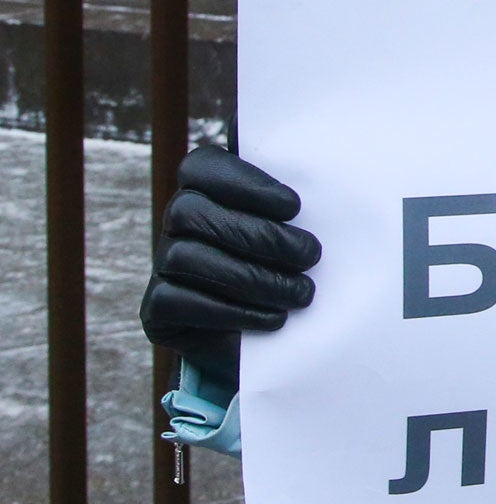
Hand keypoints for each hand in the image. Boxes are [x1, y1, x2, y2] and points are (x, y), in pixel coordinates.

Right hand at [139, 145, 320, 380]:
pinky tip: (273, 318)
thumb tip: (330, 192)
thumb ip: (298, 210)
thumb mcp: (301, 231)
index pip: (201, 166)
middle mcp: (177, 223)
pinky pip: (176, 300)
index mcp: (207, 190)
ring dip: (252, 278)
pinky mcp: (156, 308)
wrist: (279, 337)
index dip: (243, 181)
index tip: (294, 206)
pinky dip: (231, 310)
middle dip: (258, 235)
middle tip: (309, 256)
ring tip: (300, 293)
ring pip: (185, 257)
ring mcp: (162, 264)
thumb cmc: (295, 267)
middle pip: (191, 211)